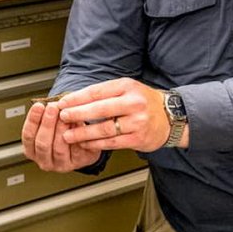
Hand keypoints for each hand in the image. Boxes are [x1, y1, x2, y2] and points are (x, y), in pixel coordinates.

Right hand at [21, 101, 101, 171]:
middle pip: (42, 143)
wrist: (83, 143)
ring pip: (58, 149)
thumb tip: (50, 104)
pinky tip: (78, 124)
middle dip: (47, 123)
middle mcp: (44, 161)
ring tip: (66, 115)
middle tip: (53, 108)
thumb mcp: (51, 123)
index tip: (38, 106)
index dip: (32, 120)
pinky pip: (76, 151)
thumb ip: (48, 116)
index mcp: (32, 151)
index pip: (28, 136)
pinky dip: (76, 137)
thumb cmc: (63, 131)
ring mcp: (60, 165)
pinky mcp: (77, 163)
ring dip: (61, 129)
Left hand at [56, 78, 175, 152]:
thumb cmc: (144, 102)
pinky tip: (85, 143)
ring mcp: (137, 122)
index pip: (97, 91)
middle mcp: (134, 103)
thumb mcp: (127, 89)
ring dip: (83, 133)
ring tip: (68, 135)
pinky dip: (95, 144)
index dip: (77, 98)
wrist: (170, 117)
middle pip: (100, 109)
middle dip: (77, 114)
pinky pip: (112, 142)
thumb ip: (104, 93)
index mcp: (127, 87)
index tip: (62, 103)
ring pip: (104, 129)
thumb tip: (75, 99)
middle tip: (62, 117)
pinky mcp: (138, 139)